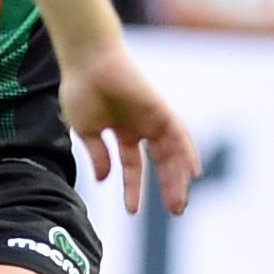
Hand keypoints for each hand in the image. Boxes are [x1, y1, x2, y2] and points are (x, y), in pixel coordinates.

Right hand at [60, 40, 200, 216]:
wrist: (87, 62)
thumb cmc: (81, 90)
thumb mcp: (86, 130)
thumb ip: (98, 155)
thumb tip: (103, 179)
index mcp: (122, 132)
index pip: (133, 165)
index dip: (133, 188)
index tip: (131, 210)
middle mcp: (141, 127)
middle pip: (160, 163)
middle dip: (167, 187)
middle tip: (175, 211)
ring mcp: (152, 119)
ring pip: (172, 153)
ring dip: (179, 177)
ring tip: (180, 202)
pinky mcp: (160, 110)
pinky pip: (179, 135)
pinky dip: (187, 153)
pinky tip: (193, 172)